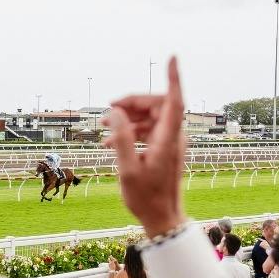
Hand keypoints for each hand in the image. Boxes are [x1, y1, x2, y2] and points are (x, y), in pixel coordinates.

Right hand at [104, 55, 186, 238]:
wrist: (162, 219)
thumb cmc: (146, 198)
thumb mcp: (128, 169)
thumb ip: (122, 138)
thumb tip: (116, 112)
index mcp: (168, 139)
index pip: (174, 100)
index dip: (174, 77)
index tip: (173, 58)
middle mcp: (173, 137)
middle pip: (157, 105)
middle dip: (133, 102)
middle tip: (109, 108)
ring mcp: (170, 144)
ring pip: (151, 118)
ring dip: (128, 118)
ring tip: (103, 127)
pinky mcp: (165, 151)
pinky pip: (149, 131)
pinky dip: (131, 132)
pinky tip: (111, 142)